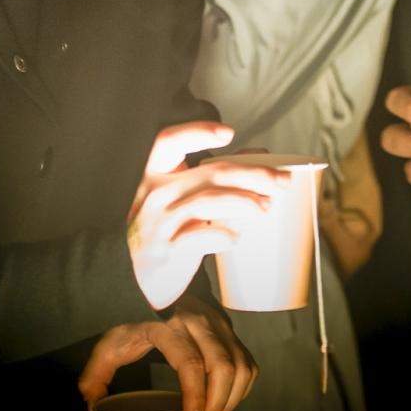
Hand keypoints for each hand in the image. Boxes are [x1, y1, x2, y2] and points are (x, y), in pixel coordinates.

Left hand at [79, 292, 257, 410]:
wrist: (155, 282)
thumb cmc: (131, 314)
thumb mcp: (109, 342)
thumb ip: (96, 375)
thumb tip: (93, 410)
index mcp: (169, 325)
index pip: (191, 363)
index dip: (195, 397)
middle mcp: (200, 322)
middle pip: (224, 367)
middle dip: (216, 404)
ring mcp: (220, 324)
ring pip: (241, 365)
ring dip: (231, 397)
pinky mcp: (231, 330)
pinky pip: (248, 362)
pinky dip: (242, 387)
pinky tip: (224, 399)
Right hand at [127, 122, 287, 311]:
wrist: (128, 277)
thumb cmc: (161, 231)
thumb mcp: (177, 199)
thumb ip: (208, 179)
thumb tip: (257, 158)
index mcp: (154, 173)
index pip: (168, 141)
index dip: (196, 132)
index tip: (229, 133)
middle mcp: (155, 192)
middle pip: (210, 173)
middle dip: (252, 174)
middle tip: (281, 181)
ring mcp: (160, 220)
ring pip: (209, 200)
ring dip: (244, 202)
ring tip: (266, 208)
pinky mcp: (167, 248)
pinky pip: (201, 237)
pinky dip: (223, 236)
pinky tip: (236, 238)